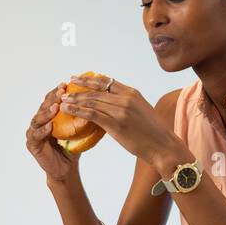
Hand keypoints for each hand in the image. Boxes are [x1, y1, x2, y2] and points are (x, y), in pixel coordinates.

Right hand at [25, 83, 79, 181]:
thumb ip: (83, 117)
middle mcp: (39, 122)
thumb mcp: (79, 130)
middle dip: (52, 98)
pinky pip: (36, 135)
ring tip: (55, 107)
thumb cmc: (72, 148)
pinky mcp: (32, 145)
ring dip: (46, 112)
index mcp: (48, 116)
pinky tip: (50, 127)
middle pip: (43, 106)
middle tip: (61, 92)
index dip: (57, 91)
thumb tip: (98, 103)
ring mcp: (33, 132)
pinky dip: (43, 131)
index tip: (66, 84)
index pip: (51, 100)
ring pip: (37, 119)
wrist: (66, 169)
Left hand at [59, 74, 177, 165]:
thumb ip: (126, 104)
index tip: (78, 78)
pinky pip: (92, 114)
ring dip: (75, 99)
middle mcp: (126, 98)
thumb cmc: (152, 132)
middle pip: (97, 90)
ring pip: (92, 100)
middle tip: (65, 88)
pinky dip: (78, 110)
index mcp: (132, 93)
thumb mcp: (140, 111)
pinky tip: (68, 110)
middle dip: (79, 88)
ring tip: (63, 100)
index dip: (90, 79)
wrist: (162, 146)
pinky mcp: (116, 124)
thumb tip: (111, 105)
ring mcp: (120, 110)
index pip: (107, 81)